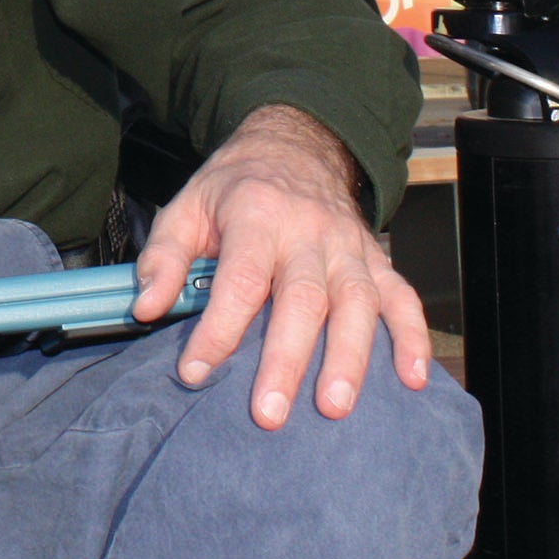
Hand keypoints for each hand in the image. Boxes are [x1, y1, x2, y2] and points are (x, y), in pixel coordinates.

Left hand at [130, 105, 430, 427]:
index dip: (218, 329)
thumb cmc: (235, 188)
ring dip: (350, 357)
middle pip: (303, 299)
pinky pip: (402, 297)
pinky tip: (412, 378)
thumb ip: (164, 258)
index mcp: (257, 215)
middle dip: (286, 359)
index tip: (196, 372)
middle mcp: (308, 232)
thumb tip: (146, 308)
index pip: (240, 279)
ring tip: (335, 407)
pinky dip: (411, 337)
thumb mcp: (187, 207)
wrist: (294, 146)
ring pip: (357, 302)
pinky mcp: (376, 259)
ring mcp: (349, 246)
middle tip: (270, 413)